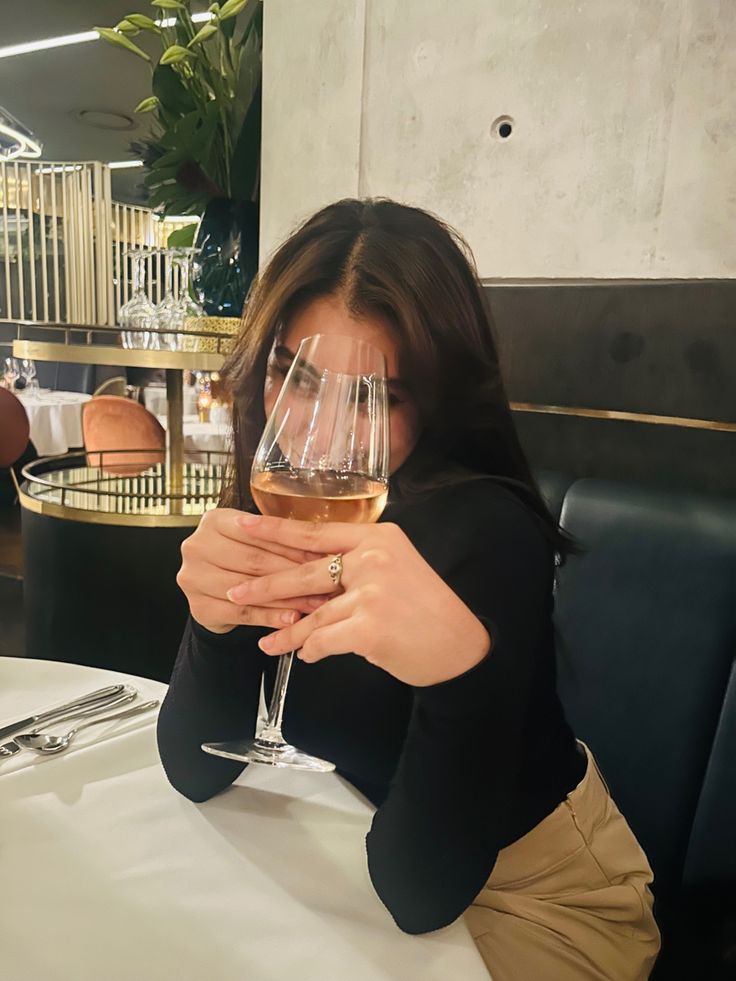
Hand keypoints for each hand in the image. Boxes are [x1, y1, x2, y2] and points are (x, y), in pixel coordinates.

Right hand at [177, 508, 325, 634]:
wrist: (217, 592)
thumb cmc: (243, 560)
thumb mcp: (259, 542)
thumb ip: (283, 542)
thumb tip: (326, 553)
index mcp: (214, 520)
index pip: (259, 533)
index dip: (294, 546)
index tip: (325, 557)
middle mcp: (197, 545)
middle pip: (254, 560)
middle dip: (294, 574)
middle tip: (327, 585)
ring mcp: (193, 577)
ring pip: (249, 588)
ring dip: (286, 598)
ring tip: (315, 605)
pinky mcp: (198, 606)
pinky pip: (241, 612)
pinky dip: (269, 617)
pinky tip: (291, 620)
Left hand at [226, 514, 490, 685]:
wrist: (461, 647)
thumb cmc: (427, 611)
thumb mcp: (396, 571)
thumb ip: (358, 567)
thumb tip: (309, 578)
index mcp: (379, 537)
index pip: (316, 532)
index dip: (276, 530)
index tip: (244, 525)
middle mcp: (374, 558)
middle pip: (305, 572)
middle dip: (267, 586)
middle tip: (237, 593)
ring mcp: (372, 592)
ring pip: (312, 613)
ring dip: (287, 632)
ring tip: (268, 643)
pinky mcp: (368, 626)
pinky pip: (324, 639)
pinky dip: (313, 650)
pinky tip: (309, 655)